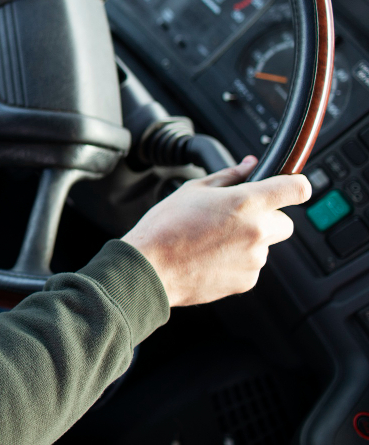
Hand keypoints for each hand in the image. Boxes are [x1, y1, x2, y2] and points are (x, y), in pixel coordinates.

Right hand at [122, 156, 311, 306]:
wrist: (150, 268)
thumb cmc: (165, 228)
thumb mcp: (193, 189)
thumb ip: (229, 176)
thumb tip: (249, 166)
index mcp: (246, 203)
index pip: (297, 189)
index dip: (295, 185)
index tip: (288, 187)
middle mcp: (256, 231)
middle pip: (285, 222)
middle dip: (266, 217)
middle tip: (235, 217)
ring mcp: (254, 259)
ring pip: (265, 244)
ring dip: (248, 240)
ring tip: (213, 239)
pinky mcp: (247, 281)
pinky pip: (252, 265)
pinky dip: (238, 260)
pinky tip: (211, 256)